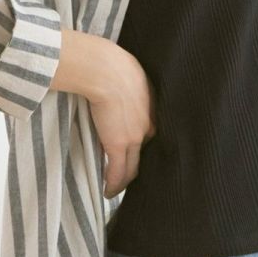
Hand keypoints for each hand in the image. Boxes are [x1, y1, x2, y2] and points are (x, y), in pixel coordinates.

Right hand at [89, 42, 157, 198]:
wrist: (105, 69)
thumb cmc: (111, 63)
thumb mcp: (130, 74)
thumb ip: (129, 87)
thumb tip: (118, 87)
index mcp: (152, 109)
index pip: (150, 134)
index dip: (142, 146)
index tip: (134, 152)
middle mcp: (148, 126)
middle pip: (145, 154)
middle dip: (137, 167)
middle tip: (128, 177)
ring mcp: (135, 138)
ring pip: (132, 167)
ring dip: (124, 181)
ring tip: (116, 190)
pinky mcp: (118, 145)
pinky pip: (117, 172)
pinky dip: (114, 184)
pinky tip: (109, 192)